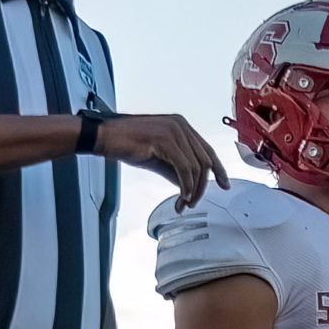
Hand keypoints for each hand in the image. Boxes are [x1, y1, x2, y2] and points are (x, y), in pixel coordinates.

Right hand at [98, 112, 230, 208]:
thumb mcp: (159, 159)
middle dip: (203, 186)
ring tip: (184, 203)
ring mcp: (174, 131)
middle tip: (193, 203)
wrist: (103, 137)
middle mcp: (181, 125)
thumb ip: (178, 170)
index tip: (225, 185)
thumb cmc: (127, 145)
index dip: (219, 169)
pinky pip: (184, 169)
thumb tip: (192, 187)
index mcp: (182, 126)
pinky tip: (181, 197)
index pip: (207, 150)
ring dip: (193, 190)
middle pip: (205, 161)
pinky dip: (186, 186)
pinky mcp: (165, 141)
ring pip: (196, 167)